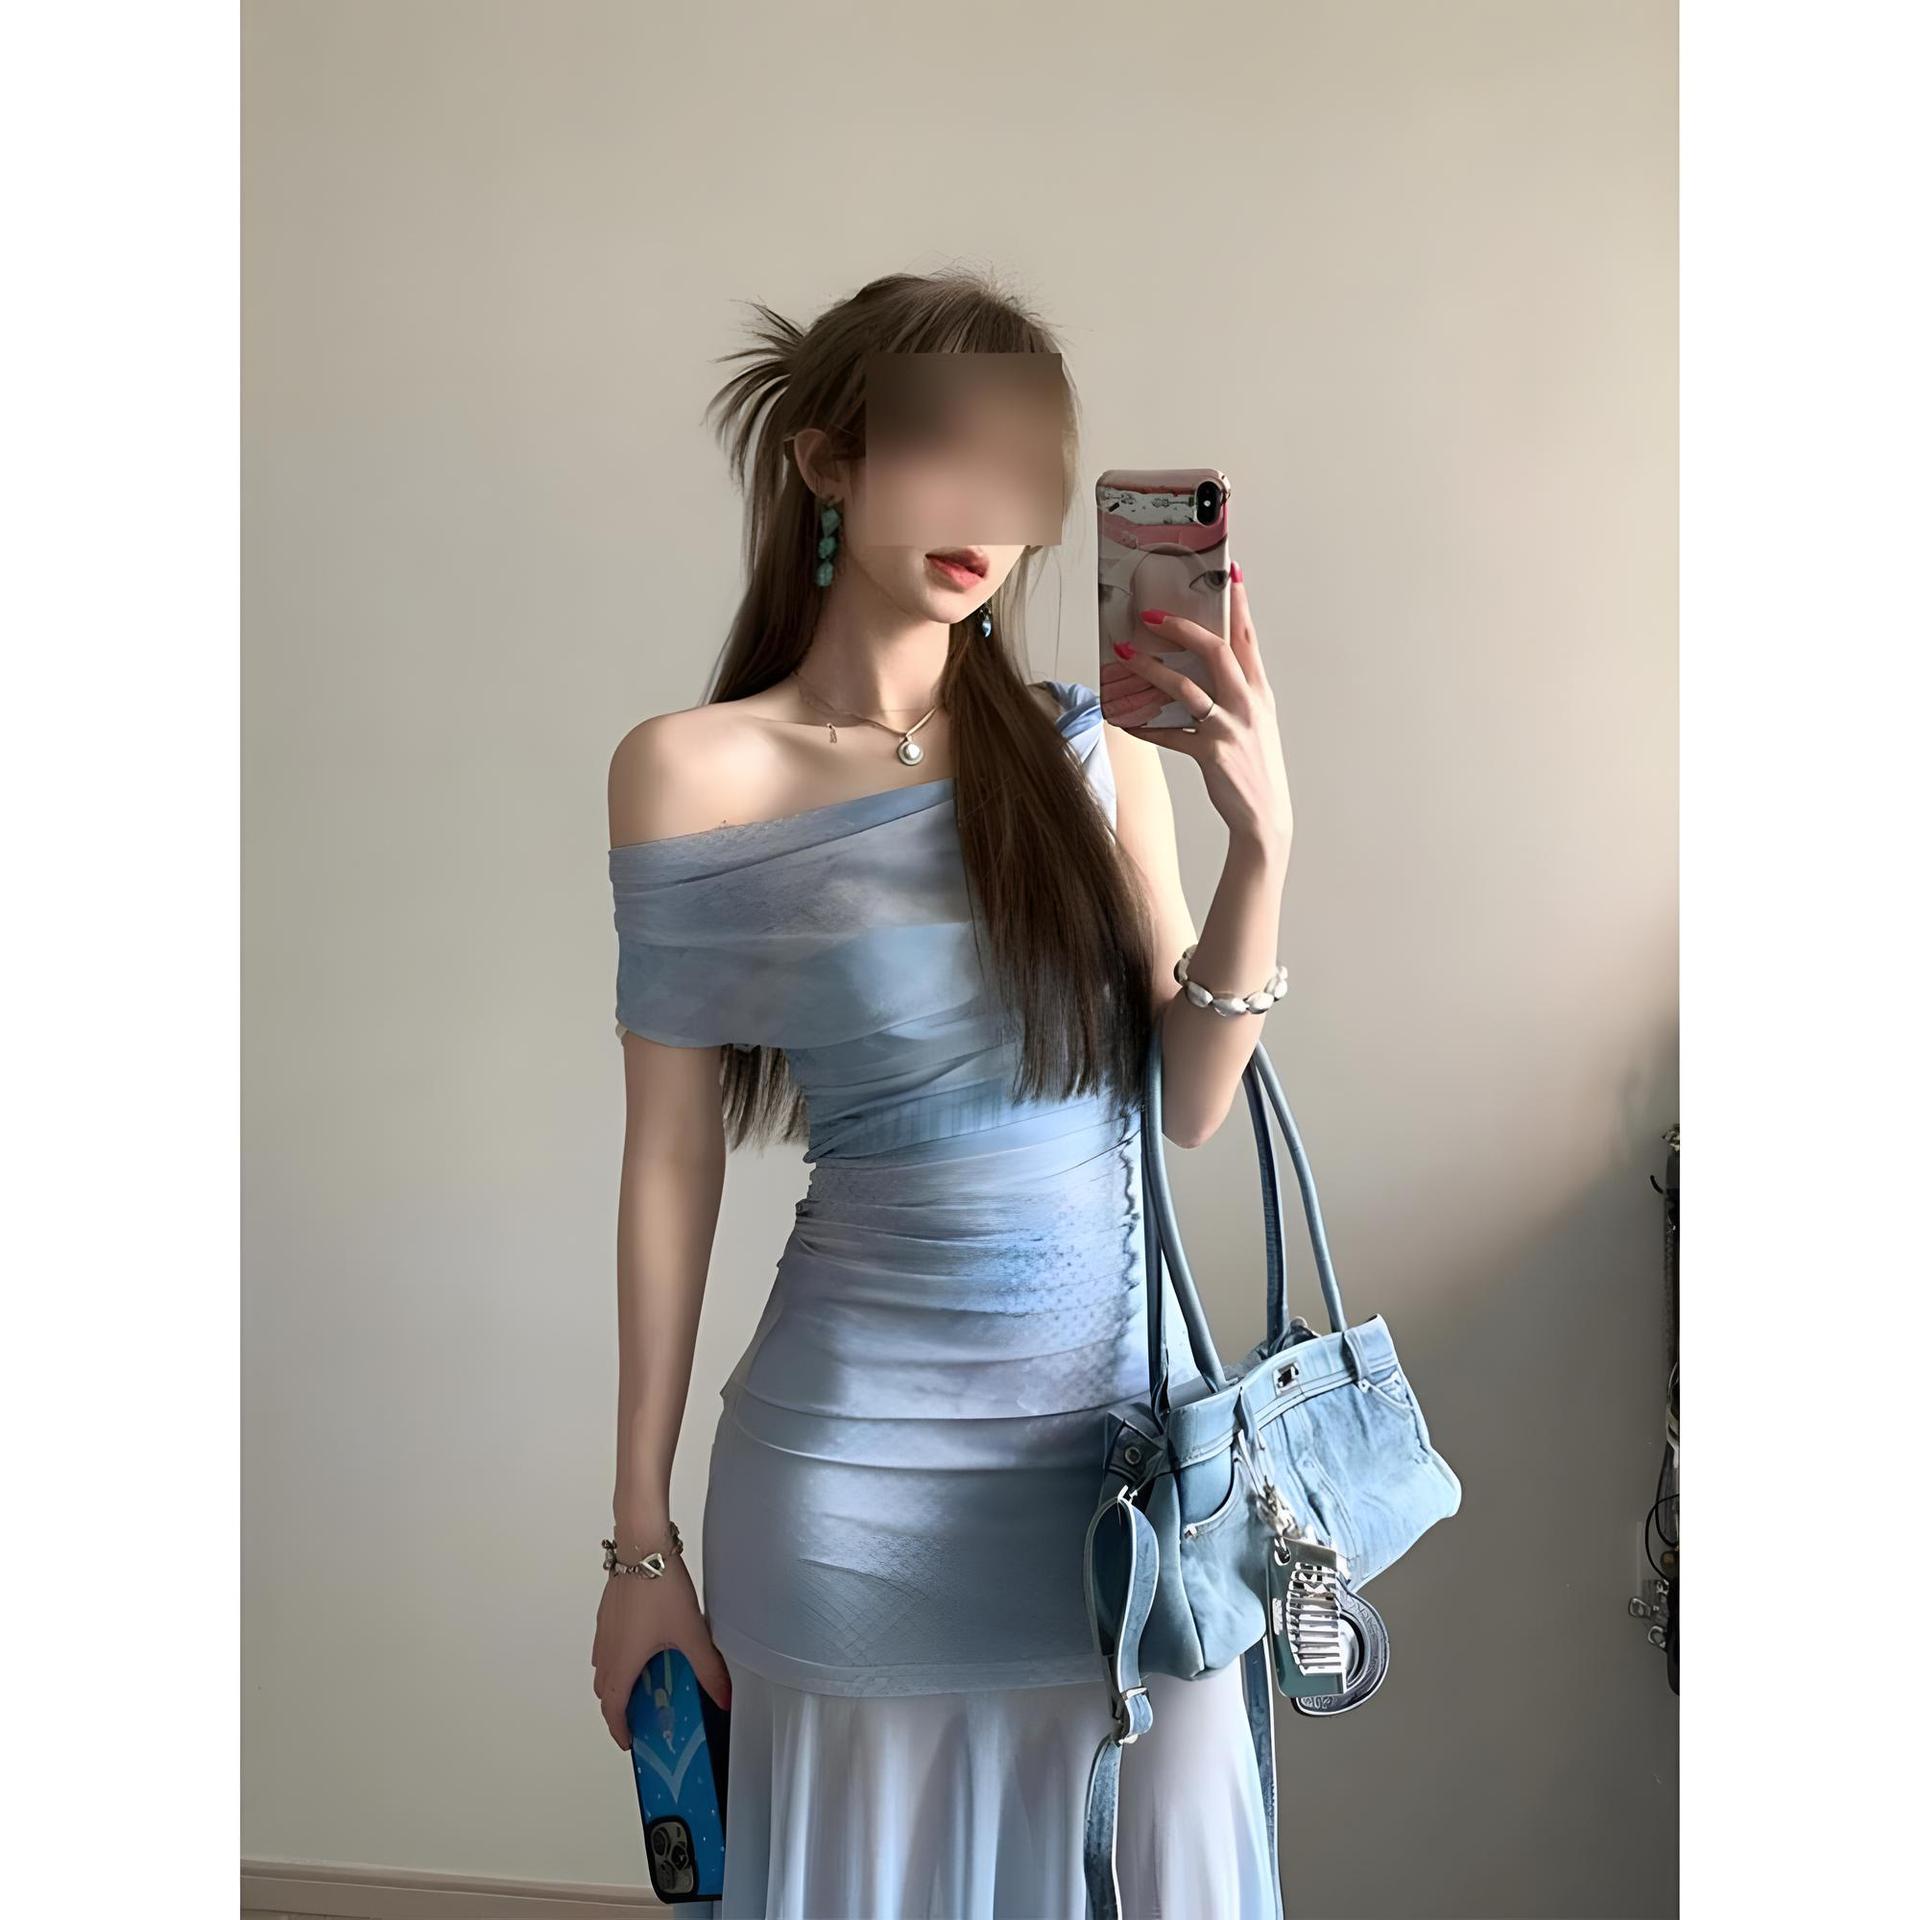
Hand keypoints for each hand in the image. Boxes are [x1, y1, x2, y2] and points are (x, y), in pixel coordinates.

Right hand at [592, 1556, 733, 1749]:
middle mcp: (606, 1650)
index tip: (630, 1741)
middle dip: (620, 1707)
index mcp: (621, 1664)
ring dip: (619, 1680)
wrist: (642, 1547)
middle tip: (643, 1713)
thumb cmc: (660, 1588)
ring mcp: (604, 1630)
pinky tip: (646, 1644)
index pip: (612, 1710)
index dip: (619, 1730)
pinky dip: (619, 1656)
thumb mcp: (691, 1633)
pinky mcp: (608, 1612)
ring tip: (647, 1680)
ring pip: (604, 1667)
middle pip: (605, 1691)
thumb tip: (723, 1697)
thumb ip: (708, 1669)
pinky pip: (607, 1645)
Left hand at [1100, 568, 1292, 852]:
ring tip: (1124, 656)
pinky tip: (1122, 719)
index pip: (1248, 638)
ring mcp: (1229, 727)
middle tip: (1151, 614)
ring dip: (1152, 669)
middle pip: (1216, 651)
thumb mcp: (1253, 721)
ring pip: (1186, 688)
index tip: (1229, 572)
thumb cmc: (1253, 765)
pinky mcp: (1211, 753)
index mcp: (1258, 691)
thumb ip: (1232, 692)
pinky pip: (1169, 734)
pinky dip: (1143, 725)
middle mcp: (1247, 703)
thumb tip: (1195, 668)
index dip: (1238, 603)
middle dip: (1183, 627)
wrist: (1264, 816)